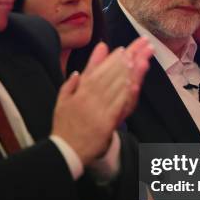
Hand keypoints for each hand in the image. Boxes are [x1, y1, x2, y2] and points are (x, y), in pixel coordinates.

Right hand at [52, 39, 151, 164]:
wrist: (66, 150)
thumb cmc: (64, 126)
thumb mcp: (62, 101)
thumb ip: (70, 84)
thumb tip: (78, 71)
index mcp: (78, 92)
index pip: (96, 71)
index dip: (110, 59)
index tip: (121, 49)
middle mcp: (87, 98)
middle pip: (108, 75)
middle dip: (122, 61)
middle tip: (135, 49)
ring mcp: (97, 109)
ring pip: (114, 87)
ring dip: (126, 72)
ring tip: (138, 59)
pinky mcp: (105, 122)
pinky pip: (117, 104)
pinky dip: (124, 92)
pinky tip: (132, 82)